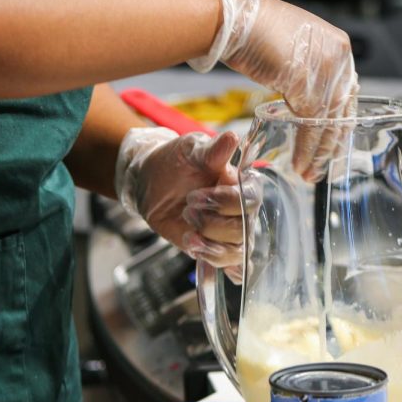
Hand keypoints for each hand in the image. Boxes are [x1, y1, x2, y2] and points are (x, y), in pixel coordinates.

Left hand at [114, 128, 243, 268]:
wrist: (151, 181)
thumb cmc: (177, 160)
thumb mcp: (191, 149)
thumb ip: (212, 150)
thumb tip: (232, 138)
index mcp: (241, 183)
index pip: (250, 198)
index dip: (226, 201)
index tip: (198, 195)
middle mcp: (240, 210)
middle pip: (242, 229)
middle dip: (211, 223)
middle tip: (188, 207)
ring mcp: (228, 232)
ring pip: (236, 250)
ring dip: (209, 243)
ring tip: (188, 231)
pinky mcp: (214, 248)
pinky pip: (228, 264)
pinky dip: (215, 261)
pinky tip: (198, 251)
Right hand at [184, 0, 357, 178]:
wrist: (234, 20)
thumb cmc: (252, 29)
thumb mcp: (292, 47)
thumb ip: (306, 69)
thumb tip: (305, 92)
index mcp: (338, 45)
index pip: (346, 93)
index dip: (339, 122)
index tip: (334, 143)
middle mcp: (339, 56)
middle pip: (341, 110)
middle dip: (331, 143)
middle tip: (325, 167)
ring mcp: (326, 70)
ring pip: (327, 122)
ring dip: (318, 152)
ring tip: (310, 173)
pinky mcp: (306, 84)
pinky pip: (311, 124)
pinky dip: (306, 147)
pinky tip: (300, 163)